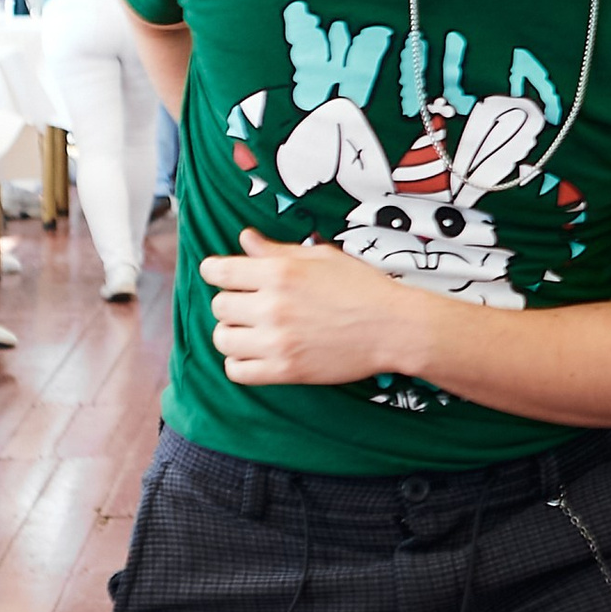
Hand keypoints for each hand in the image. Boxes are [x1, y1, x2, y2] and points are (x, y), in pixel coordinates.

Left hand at [202, 228, 424, 385]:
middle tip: (251, 305)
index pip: (219, 272)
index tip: (223, 275)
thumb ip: (277, 250)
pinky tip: (257, 353)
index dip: (216, 271)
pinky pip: (236, 371)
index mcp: (280, 272)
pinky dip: (240, 363)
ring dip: (233, 334)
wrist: (394, 328)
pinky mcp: (285, 370)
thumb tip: (245, 240)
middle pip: (219, 306)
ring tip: (253, 331)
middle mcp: (272, 306)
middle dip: (231, 303)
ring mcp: (277, 341)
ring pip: (222, 339)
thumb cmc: (362, 288)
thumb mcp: (321, 258)